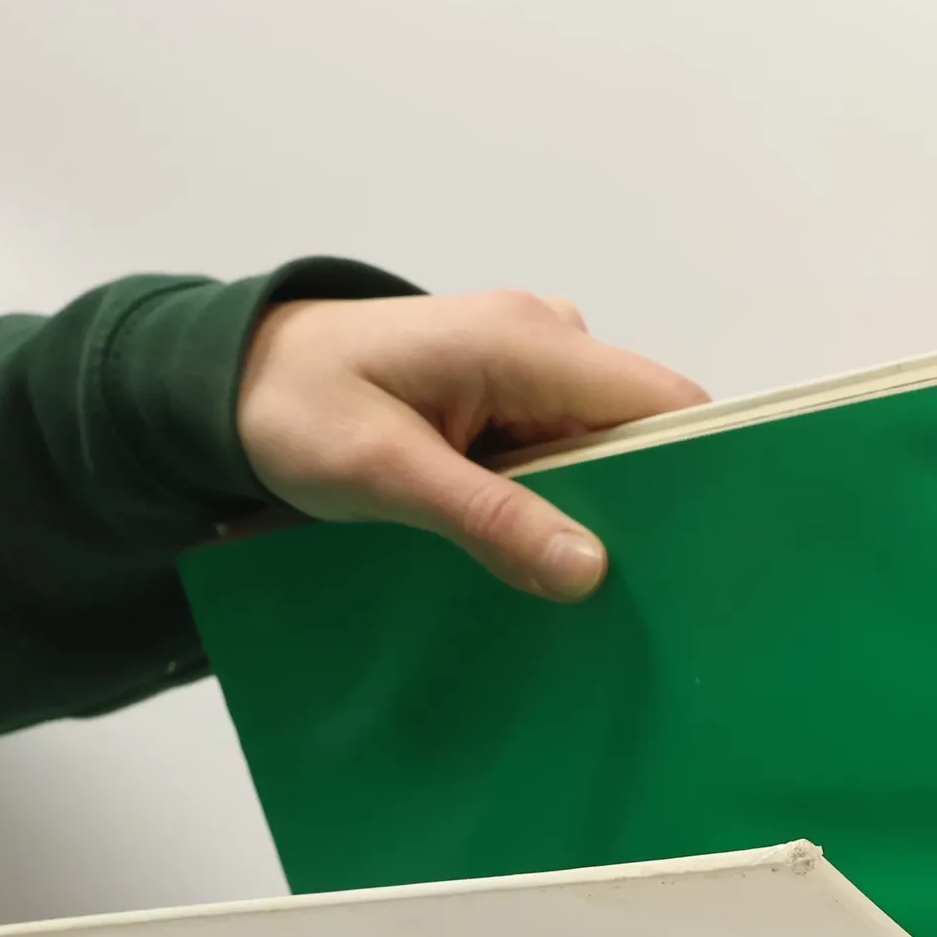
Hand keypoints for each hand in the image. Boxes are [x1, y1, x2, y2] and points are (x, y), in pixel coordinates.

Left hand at [237, 289, 707, 602]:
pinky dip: (560, 506)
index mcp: (526, 341)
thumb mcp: (386, 473)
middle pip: (640, 432)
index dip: (698, 469)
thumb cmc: (295, 409)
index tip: (708, 550)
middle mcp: (545, 343)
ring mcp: (529, 371)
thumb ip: (489, 518)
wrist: (228, 379)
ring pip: (603, 453)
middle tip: (645, 595)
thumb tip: (590, 570)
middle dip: (646, 507)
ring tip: (591, 590)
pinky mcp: (508, 400)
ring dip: (597, 514)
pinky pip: (564, 457)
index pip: (660, 401)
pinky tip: (544, 558)